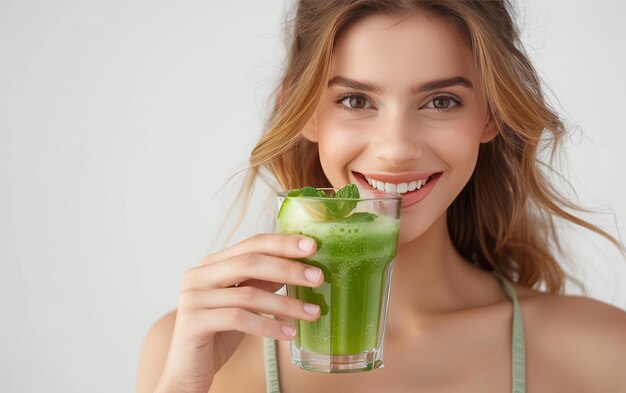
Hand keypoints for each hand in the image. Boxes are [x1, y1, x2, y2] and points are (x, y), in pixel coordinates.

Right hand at [156, 234, 322, 392]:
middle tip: (318, 277)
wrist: (187, 371)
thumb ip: (263, 281)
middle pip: (250, 262)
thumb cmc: (218, 334)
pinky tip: (289, 333)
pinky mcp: (193, 322)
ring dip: (286, 304)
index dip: (282, 243)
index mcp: (212, 264)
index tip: (312, 246)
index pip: (251, 244)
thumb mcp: (244, 302)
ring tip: (313, 313)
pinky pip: (238, 319)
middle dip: (288, 268)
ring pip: (248, 294)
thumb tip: (300, 265)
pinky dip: (268, 326)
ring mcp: (193, 298)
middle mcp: (198, 275)